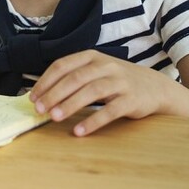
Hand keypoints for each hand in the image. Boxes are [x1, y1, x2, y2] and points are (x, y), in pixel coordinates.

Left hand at [29, 50, 169, 135]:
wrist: (154, 87)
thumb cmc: (117, 80)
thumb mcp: (97, 70)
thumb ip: (74, 77)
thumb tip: (42, 94)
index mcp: (92, 57)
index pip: (63, 65)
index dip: (46, 81)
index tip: (33, 97)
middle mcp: (106, 66)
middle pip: (75, 78)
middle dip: (54, 94)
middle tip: (39, 109)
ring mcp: (120, 82)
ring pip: (91, 91)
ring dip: (70, 104)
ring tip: (54, 117)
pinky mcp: (131, 100)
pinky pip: (110, 111)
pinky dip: (93, 121)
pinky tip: (79, 131)